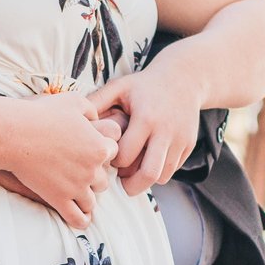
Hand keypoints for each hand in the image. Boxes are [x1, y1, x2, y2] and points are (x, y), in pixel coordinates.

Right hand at [0, 94, 119, 227]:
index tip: (88, 147)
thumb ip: (92, 110)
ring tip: (75, 191)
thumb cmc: (41, 114)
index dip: (101, 149)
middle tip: (78, 170)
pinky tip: (79, 216)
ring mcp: (76, 187)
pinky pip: (78, 218)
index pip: (113, 153)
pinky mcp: (58, 200)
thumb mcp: (74, 101)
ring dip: (86, 196)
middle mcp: (92, 169)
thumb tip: (96, 119)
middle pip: (104, 180)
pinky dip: (81, 219)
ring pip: (92, 200)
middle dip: (93, 176)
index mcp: (99, 146)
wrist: (13, 134)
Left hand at [89, 61, 201, 193]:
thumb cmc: (144, 84)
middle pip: (149, 174)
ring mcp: (180, 140)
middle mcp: (165, 131)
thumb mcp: (120, 86)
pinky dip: (160, 172)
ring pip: (162, 176)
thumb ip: (97, 101)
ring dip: (146, 179)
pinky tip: (148, 161)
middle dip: (132, 186)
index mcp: (145, 118)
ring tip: (135, 171)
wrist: (184, 78)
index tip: (109, 156)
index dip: (113, 162)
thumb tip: (75, 120)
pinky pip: (173, 169)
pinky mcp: (189, 145)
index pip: (125, 156)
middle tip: (122, 184)